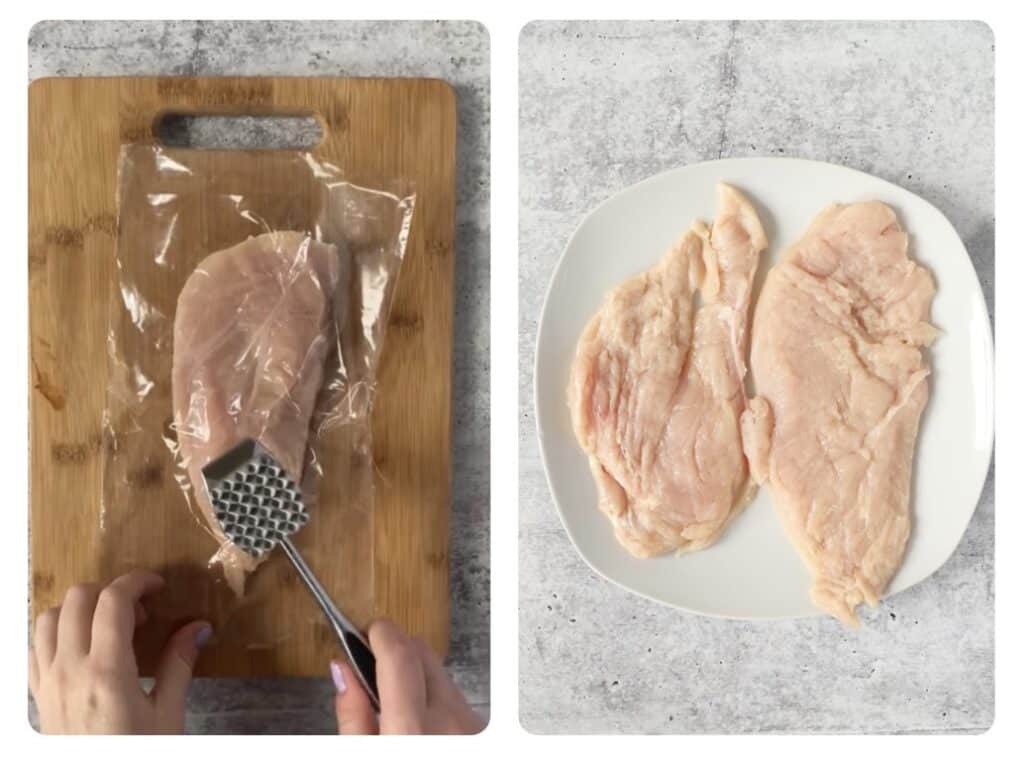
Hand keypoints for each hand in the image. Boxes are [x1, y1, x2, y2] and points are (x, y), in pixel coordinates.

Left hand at [29, 569, 211, 733]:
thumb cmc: (138, 754)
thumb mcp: (167, 714)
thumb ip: (179, 664)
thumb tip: (198, 627)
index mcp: (107, 672)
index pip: (112, 601)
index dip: (136, 581)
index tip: (157, 586)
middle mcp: (70, 669)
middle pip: (78, 598)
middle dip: (111, 591)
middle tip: (138, 612)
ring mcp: (47, 682)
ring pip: (48, 617)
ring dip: (78, 608)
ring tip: (106, 624)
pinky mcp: (37, 695)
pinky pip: (33, 647)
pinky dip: (54, 632)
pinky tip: (80, 645)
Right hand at [333, 619, 483, 734]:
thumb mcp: (363, 756)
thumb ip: (352, 716)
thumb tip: (342, 670)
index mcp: (411, 730)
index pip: (399, 655)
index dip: (380, 633)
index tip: (366, 632)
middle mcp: (448, 720)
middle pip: (421, 651)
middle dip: (394, 649)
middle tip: (372, 666)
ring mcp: (469, 721)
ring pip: (439, 668)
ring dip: (414, 671)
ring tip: (393, 699)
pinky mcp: (478, 723)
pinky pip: (454, 690)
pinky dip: (433, 692)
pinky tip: (419, 715)